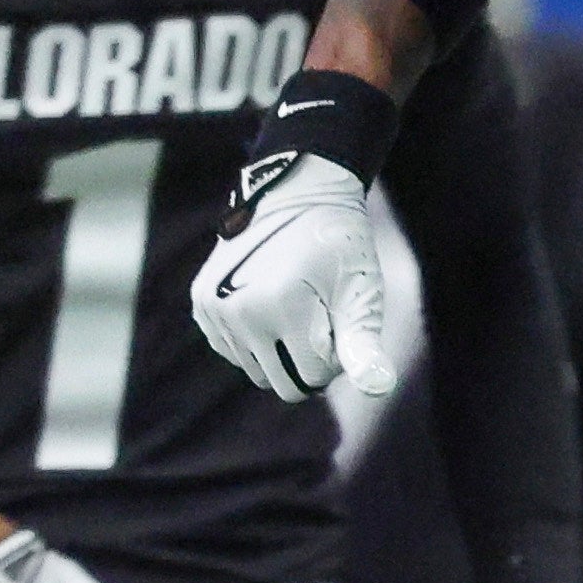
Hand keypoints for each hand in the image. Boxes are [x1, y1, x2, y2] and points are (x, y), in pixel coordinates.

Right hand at [191, 150, 389, 398]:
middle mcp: (238, 308)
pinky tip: (270, 301)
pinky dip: (256, 339)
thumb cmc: (339, 246)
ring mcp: (214, 306)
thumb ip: (364, 345)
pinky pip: (234, 351)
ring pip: (256, 371)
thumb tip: (380, 388)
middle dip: (306, 360)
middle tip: (319, 316)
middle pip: (280, 382)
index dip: (334, 356)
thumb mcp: (360, 292)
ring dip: (281, 350)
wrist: (297, 194)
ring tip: (296, 305)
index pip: (311, 378)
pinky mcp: (202, 303)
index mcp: (279, 305)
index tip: (339, 317)